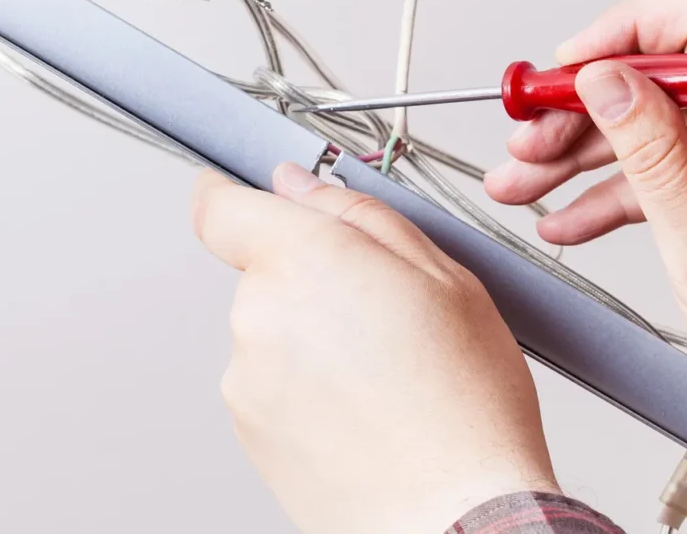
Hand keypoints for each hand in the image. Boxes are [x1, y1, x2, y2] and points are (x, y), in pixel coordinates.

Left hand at [191, 163, 558, 533]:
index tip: (246, 193)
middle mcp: (258, 315)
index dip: (231, 193)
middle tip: (385, 313)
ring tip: (385, 377)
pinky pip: (271, 383)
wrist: (455, 514)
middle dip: (314, 279)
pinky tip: (365, 411)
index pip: (221, 207)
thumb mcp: (444, 277)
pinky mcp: (250, 430)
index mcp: (304, 260)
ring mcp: (247, 379)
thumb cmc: (465, 406)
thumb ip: (359, 214)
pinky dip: (307, 388)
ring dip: (314, 338)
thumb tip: (300, 185)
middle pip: (264, 271)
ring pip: (273, 330)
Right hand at [485, 0, 686, 532]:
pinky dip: (624, 185)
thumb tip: (606, 78)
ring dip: (588, 151)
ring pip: (661, 121)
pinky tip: (572, 216)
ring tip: (525, 183)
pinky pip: (681, 161)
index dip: (621, 30)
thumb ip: (653, 152)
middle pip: (665, 75)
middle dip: (584, 105)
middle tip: (525, 143)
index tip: (562, 69)